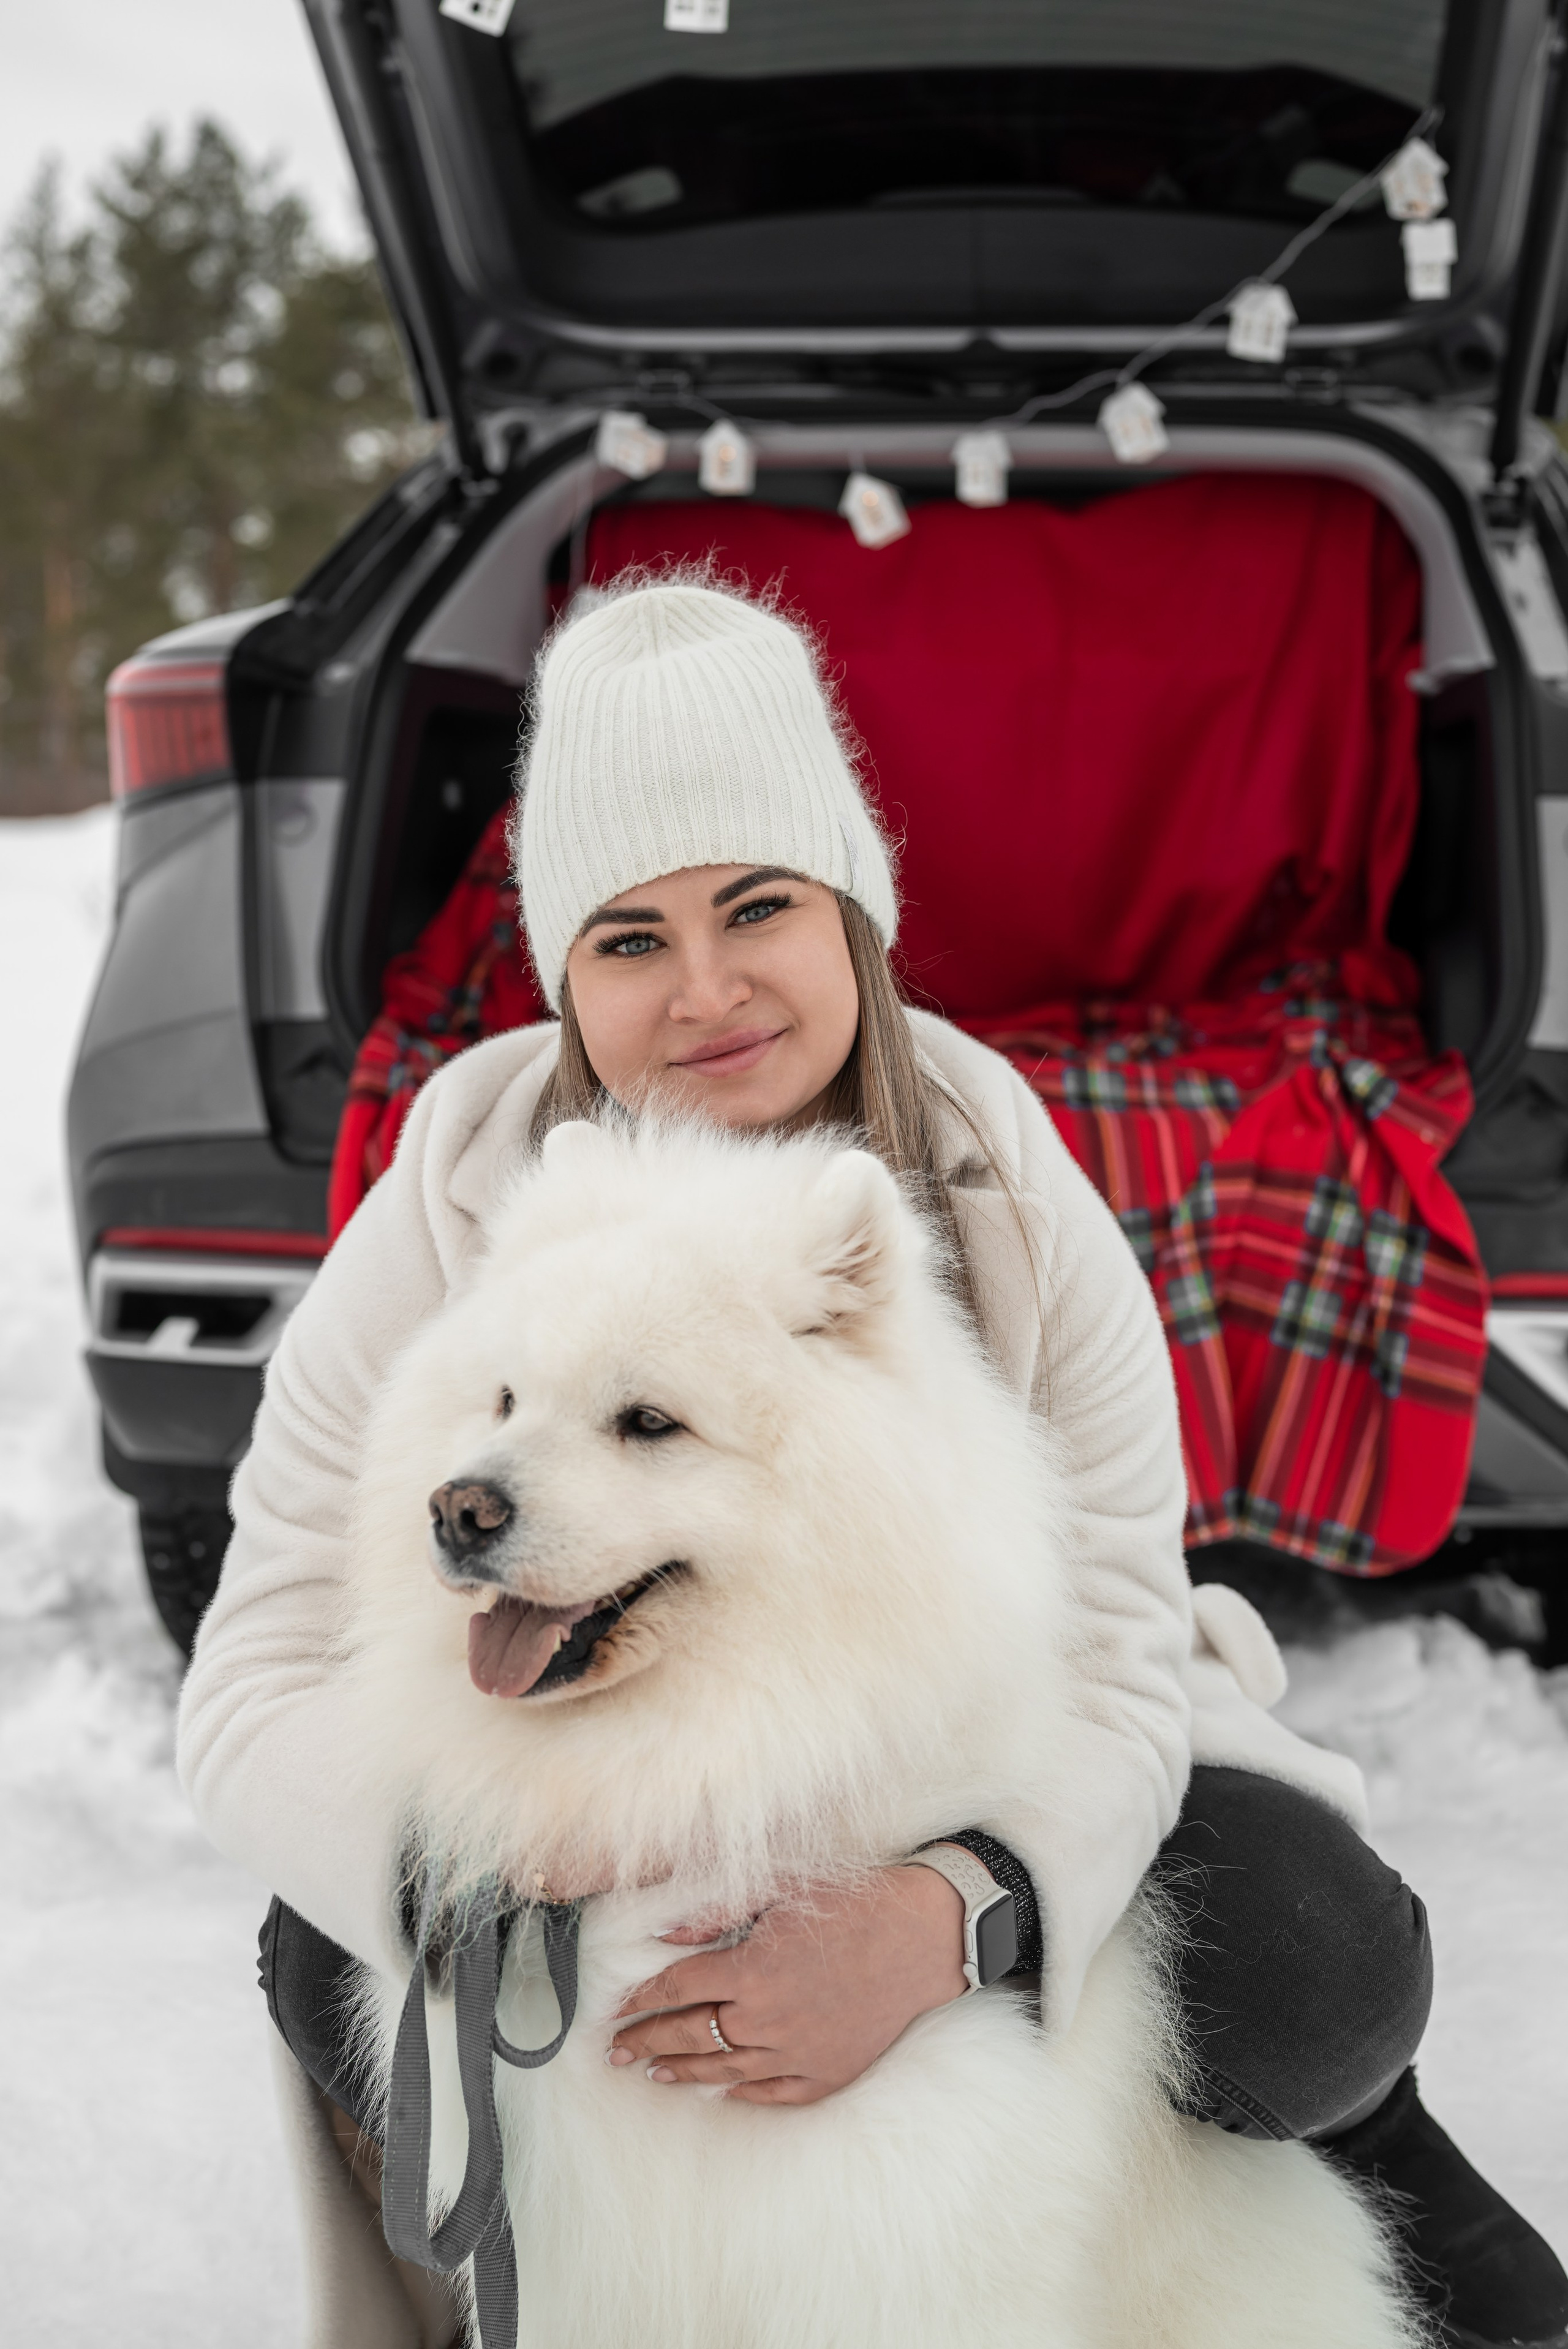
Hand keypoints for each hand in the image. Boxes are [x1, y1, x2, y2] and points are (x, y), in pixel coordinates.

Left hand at [605, 1865, 966, 2104]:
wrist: (922, 1934)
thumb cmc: (852, 1902)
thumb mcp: (779, 1893)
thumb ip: (717, 1914)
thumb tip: (666, 1935)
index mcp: (750, 1970)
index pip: (677, 1990)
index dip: (642, 2002)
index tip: (617, 2011)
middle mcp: (768, 2018)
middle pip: (690, 2036)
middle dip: (646, 2044)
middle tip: (616, 2053)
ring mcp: (798, 2052)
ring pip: (725, 2070)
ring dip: (684, 2072)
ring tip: (654, 2074)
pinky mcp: (829, 2072)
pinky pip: (774, 2093)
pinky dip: (743, 2094)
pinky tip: (723, 2091)